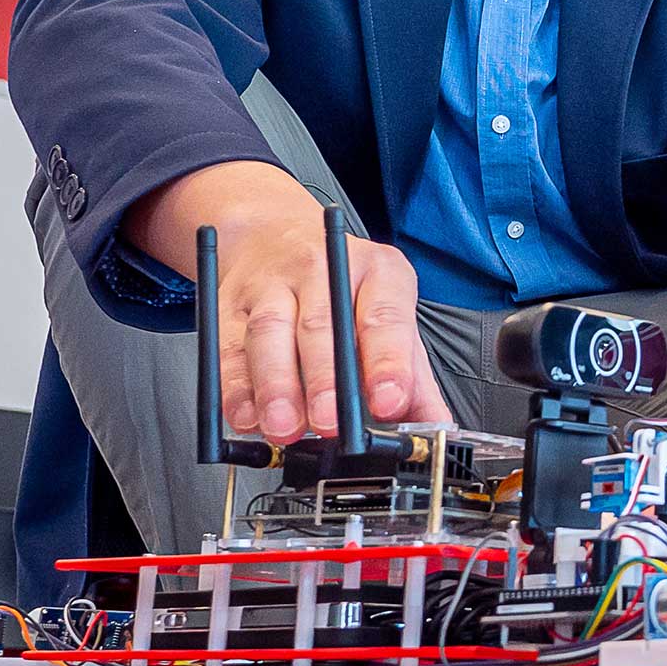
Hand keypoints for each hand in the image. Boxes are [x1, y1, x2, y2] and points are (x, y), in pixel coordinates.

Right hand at [125, 162, 451, 445]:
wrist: (271, 235)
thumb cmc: (342, 287)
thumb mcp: (388, 316)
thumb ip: (413, 377)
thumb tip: (438, 430)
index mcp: (376, 272)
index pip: (385, 317)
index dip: (387, 362)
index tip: (388, 402)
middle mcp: (322, 269)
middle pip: (321, 326)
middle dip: (324, 380)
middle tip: (328, 423)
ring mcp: (271, 284)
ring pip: (269, 333)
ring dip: (275, 386)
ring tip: (284, 426)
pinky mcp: (228, 305)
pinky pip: (227, 348)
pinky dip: (235, 387)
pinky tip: (246, 417)